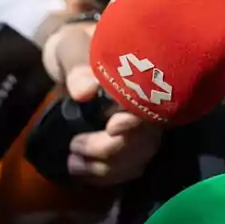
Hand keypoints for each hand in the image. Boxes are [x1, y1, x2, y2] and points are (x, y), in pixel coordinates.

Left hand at [43, 22, 162, 184]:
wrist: (74, 53)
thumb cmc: (75, 46)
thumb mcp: (72, 48)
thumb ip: (78, 67)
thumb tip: (85, 91)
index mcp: (142, 79)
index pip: (151, 107)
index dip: (136, 123)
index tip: (112, 127)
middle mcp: (150, 104)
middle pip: (145, 139)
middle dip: (109, 150)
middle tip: (74, 145)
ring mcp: (143, 125)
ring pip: (139, 157)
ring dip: (106, 168)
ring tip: (73, 163)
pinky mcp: (131, 142)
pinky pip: (131, 167)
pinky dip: (108, 177)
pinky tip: (86, 174)